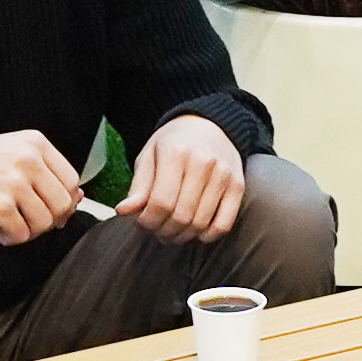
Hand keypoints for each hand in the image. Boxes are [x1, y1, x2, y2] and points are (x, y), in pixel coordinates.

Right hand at [0, 129, 83, 245]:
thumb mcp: (11, 154)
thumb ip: (45, 173)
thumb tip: (78, 198)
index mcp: (35, 142)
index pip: (71, 180)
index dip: (65, 202)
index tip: (49, 210)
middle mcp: (27, 159)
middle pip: (63, 204)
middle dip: (48, 221)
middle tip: (27, 222)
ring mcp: (14, 182)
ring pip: (44, 223)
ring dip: (28, 232)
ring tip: (7, 224)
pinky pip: (22, 235)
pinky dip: (10, 239)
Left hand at [118, 115, 243, 243]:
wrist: (209, 124)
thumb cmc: (174, 143)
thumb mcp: (149, 156)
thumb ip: (138, 186)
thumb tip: (123, 211)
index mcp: (176, 153)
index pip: (160, 202)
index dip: (148, 221)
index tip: (142, 223)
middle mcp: (203, 163)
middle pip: (181, 216)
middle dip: (163, 231)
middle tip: (156, 230)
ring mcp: (223, 175)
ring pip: (200, 223)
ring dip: (182, 236)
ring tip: (172, 232)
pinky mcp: (237, 186)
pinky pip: (223, 224)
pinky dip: (208, 236)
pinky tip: (196, 232)